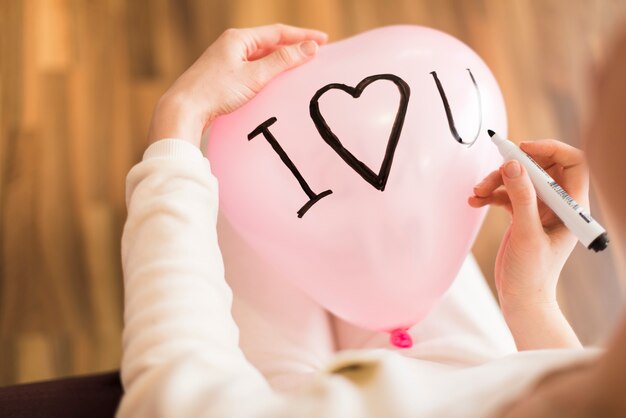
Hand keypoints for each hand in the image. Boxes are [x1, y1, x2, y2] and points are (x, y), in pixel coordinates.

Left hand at [148, 24, 327, 146]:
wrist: (183, 110)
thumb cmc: (215, 91)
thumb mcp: (255, 75)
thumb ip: (283, 61)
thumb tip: (310, 48)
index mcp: (238, 38)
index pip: (278, 32)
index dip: (302, 36)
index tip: (323, 40)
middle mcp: (231, 46)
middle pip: (269, 43)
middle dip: (293, 47)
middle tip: (315, 54)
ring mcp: (225, 62)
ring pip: (261, 58)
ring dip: (281, 61)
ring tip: (300, 69)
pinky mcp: (223, 79)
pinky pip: (252, 71)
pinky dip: (268, 74)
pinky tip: (276, 84)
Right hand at [468, 140, 587, 348]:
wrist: (521, 299)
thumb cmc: (532, 274)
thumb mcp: (526, 234)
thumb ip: (521, 198)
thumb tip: (513, 165)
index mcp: (571, 206)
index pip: (572, 162)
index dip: (550, 149)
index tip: (523, 151)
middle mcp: (559, 204)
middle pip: (542, 167)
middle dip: (516, 166)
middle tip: (496, 171)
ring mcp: (539, 209)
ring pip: (520, 179)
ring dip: (497, 181)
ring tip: (477, 192)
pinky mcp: (522, 216)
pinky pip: (507, 194)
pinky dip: (491, 194)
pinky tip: (476, 200)